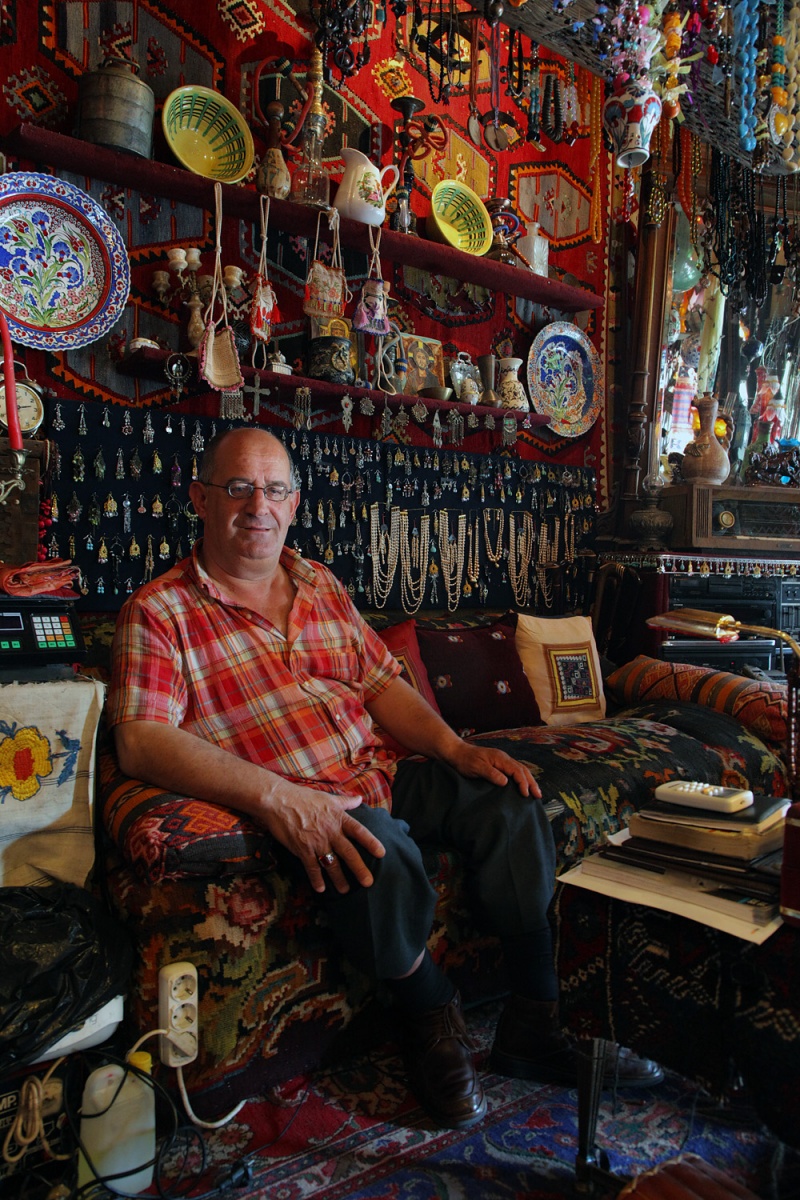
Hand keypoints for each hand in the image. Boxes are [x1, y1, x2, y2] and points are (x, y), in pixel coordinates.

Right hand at [259, 781, 384, 893]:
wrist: (279, 801)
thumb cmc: (303, 797)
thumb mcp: (327, 797)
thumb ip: (345, 801)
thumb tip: (359, 799)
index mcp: (338, 818)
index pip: (359, 831)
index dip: (371, 842)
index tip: (382, 853)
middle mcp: (330, 831)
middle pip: (349, 853)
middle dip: (359, 869)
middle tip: (369, 882)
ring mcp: (316, 841)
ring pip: (332, 864)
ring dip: (339, 879)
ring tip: (345, 890)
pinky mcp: (302, 849)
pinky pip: (312, 867)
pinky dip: (317, 879)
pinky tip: (321, 889)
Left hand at [441, 742, 540, 798]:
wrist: (457, 752)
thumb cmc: (465, 760)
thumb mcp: (476, 768)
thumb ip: (491, 774)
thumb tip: (505, 782)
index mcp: (500, 758)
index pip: (517, 771)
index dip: (523, 783)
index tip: (525, 794)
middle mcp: (504, 758)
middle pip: (522, 770)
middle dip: (531, 783)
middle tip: (538, 795)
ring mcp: (502, 761)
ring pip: (520, 770)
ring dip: (529, 781)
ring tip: (536, 792)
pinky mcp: (499, 764)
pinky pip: (515, 771)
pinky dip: (522, 778)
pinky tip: (524, 785)